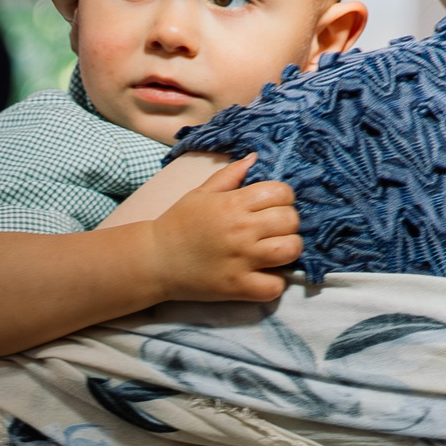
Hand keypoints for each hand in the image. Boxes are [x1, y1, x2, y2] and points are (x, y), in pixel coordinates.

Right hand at [149, 157, 300, 303]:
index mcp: (232, 203)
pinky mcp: (238, 287)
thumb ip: (230, 175)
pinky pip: (274, 286)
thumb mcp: (201, 192)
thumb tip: (255, 158)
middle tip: (275, 229)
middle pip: (291, 220)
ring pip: (290, 250)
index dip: (284, 198)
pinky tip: (264, 275)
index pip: (281, 193)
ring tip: (275, 251)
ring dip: (288, 250)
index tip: (273, 206)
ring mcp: (241, 260)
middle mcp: (240, 230)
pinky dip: (274, 282)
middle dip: (288, 223)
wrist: (154, 260)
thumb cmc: (178, 224)